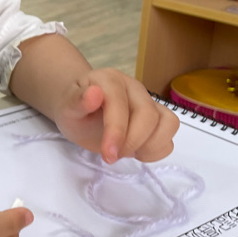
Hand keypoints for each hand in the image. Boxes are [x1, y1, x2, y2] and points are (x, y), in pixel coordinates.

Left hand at [53, 69, 178, 163]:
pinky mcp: (158, 118)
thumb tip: (94, 94)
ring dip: (151, 146)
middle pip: (149, 115)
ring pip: (169, 123)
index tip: (108, 154)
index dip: (117, 131)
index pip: (120, 103)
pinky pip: (170, 134)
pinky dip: (157, 149)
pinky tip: (137, 152)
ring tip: (128, 153)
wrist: (82, 109)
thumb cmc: (75, 109)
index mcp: (110, 80)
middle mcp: (134, 88)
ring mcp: (149, 102)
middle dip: (133, 141)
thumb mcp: (67, 108)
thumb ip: (77, 101)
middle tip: (112, 156)